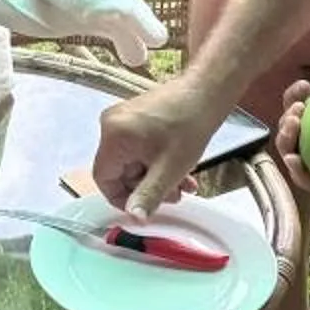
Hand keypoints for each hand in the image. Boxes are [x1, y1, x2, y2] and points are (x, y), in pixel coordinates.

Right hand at [94, 77, 229, 218]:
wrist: (206, 93)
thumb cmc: (188, 127)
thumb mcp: (169, 170)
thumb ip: (148, 196)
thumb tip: (135, 217)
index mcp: (113, 136)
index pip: (103, 178)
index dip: (122, 198)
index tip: (143, 207)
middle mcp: (112, 124)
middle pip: (121, 170)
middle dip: (147, 186)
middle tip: (173, 195)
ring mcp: (124, 118)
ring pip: (134, 161)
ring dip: (157, 176)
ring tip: (183, 183)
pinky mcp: (136, 116)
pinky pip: (139, 147)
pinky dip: (157, 160)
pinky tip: (180, 168)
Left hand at [269, 53, 309, 195]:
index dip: (302, 174)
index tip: (294, 157)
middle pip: (301, 154)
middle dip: (288, 142)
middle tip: (294, 119)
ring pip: (297, 131)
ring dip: (288, 118)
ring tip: (300, 100)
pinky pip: (303, 105)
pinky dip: (296, 96)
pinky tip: (305, 85)